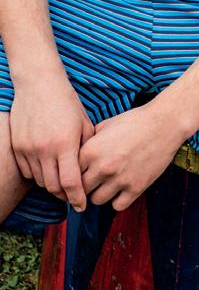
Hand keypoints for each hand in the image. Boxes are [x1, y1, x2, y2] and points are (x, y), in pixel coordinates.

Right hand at [10, 75, 94, 210]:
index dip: (78, 198)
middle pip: (54, 187)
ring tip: (61, 180)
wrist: (39, 83)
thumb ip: (87, 147)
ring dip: (52, 184)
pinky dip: (38, 174)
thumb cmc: (66, 101)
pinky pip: (28, 170)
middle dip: (65, 195)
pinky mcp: (17, 146)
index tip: (82, 206)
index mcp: (65, 144)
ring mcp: (28, 148)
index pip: (71, 182)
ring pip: (40, 180)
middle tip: (73, 196)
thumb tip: (90, 169)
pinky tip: (47, 167)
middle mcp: (45, 149)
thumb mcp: (84, 122)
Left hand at [79, 104, 182, 210]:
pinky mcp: (136, 188)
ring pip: (97, 200)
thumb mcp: (106, 125)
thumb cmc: (135, 121)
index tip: (81, 172)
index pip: (70, 174)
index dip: (75, 173)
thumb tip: (76, 155)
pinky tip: (122, 187)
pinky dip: (118, 199)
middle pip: (81, 190)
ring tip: (108, 183)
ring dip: (100, 193)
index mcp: (91, 150)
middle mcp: (102, 167)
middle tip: (93, 180)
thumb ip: (89, 141)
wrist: (164, 123)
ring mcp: (119, 179)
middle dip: (86, 185)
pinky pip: (117, 206)